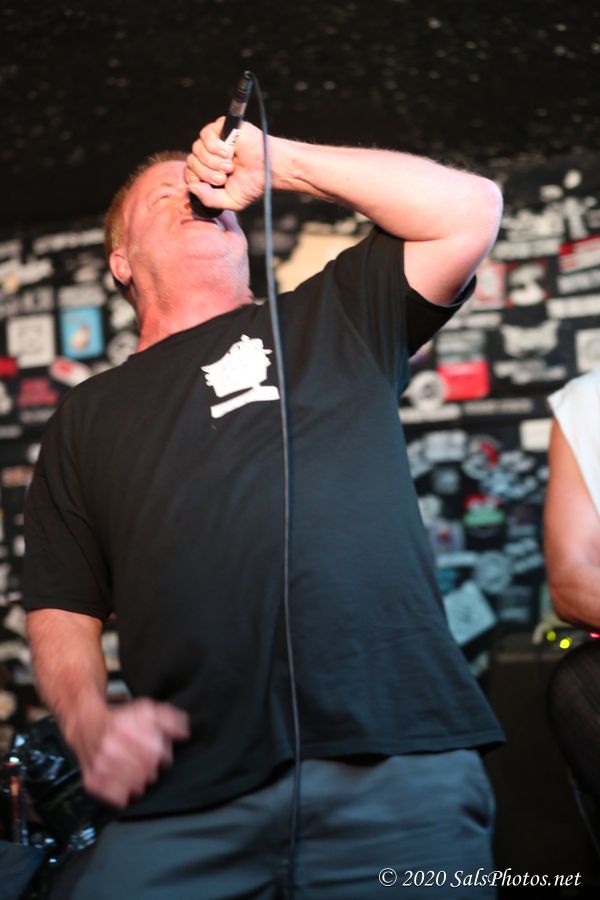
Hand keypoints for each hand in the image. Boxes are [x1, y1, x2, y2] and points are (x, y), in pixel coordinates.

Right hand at [66, 697, 189, 807]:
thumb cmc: (119, 719)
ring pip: (134, 785)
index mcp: (126, 728)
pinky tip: (126, 783)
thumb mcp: (146, 710)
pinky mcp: (93, 780)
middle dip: (152, 767)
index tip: (160, 753)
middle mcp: (112, 747)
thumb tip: (183, 732)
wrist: (85, 723)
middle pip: (147, 770)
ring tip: (138, 772)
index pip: (155, 752)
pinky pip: (115, 796)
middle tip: (148, 762)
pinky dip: (124, 793)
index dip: (163, 753)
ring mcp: (101, 765)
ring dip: (141, 780)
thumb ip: (168, 719)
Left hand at [184, 117, 266, 211]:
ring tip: (230, 166)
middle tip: (224, 177)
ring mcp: (214, 140)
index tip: (215, 185)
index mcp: (208, 171)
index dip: (196, 180)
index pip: (189, 173)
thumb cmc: (253, 184)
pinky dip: (214, 146)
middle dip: (206, 173)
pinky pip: (205, 135)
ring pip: (197, 149)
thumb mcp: (229, 200)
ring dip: (212, 162)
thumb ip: (209, 199)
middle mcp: (208, 155)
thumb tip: (192, 188)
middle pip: (191, 161)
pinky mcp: (221, 127)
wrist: (270, 169)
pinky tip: (228, 152)